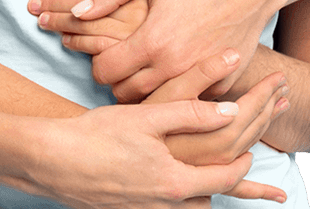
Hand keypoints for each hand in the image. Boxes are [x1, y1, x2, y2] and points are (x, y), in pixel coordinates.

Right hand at [34, 53, 286, 206]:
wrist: (53, 161)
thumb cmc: (98, 134)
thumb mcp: (148, 116)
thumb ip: (192, 112)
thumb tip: (231, 110)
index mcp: (175, 181)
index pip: (226, 177)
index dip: (247, 160)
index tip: (257, 141)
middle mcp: (166, 205)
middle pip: (213, 196)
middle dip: (237, 179)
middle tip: (255, 166)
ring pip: (193, 207)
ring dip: (209, 191)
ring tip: (225, 179)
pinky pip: (169, 208)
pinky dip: (184, 197)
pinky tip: (179, 185)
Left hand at [35, 0, 276, 101]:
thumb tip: (76, 11)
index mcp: (152, 40)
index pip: (105, 72)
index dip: (97, 66)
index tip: (102, 58)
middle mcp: (173, 66)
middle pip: (125, 94)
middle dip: (117, 81)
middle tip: (119, 67)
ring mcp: (197, 81)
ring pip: (153, 104)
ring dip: (142, 92)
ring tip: (140, 73)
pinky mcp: (218, 88)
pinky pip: (186, 100)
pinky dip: (176, 93)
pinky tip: (172, 77)